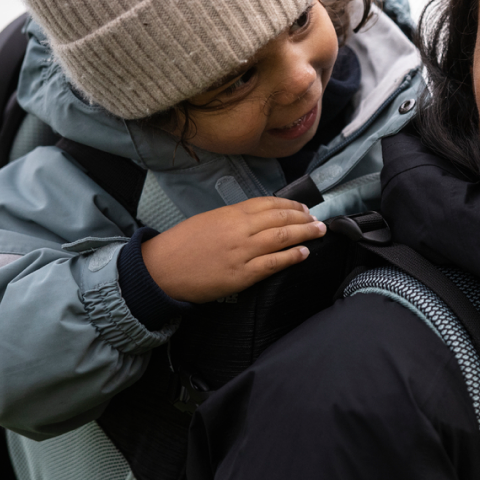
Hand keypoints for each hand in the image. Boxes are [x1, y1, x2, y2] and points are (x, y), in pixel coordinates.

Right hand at [140, 197, 326, 302]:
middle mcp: (239, 230)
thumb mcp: (208, 220)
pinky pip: (273, 264)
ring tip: (318, 231)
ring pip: (281, 238)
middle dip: (303, 217)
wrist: (161, 269)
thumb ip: (234, 218)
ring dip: (304, 233)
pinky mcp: (241, 275)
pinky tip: (304, 252)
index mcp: (230, 214)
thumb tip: (259, 218)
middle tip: (318, 219)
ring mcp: (242, 252)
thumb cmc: (181, 245)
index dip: (290, 205)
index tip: (303, 207)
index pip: (268, 204)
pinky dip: (292, 256)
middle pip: (280, 218)